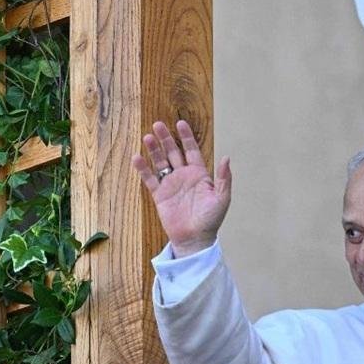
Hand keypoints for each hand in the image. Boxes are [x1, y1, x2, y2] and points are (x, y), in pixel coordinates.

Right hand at [131, 120, 230, 257]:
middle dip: (166, 138)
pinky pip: (150, 179)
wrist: (195, 239)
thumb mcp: (222, 198)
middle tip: (158, 124)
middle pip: (173, 152)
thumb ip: (224, 178)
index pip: (191, 150)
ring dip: (154, 150)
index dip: (186, 137)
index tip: (180, 123)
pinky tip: (137, 157)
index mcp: (199, 174)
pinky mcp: (159, 195)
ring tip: (147, 137)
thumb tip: (226, 157)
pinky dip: (143, 168)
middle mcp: (184, 176)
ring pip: (160, 162)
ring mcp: (170, 184)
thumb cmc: (210, 220)